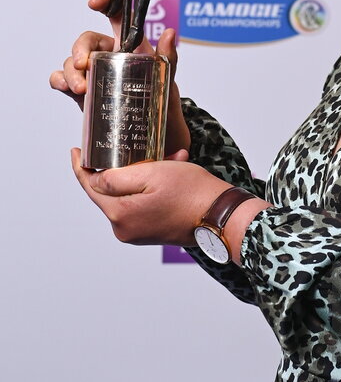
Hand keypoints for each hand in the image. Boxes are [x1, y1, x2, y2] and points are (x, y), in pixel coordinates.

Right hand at [49, 0, 190, 155]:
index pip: (115, 16)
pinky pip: (63, 81)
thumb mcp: (168, 80)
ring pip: (72, 62)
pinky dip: (59, 80)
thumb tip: (170, 33)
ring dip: (71, 71)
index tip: (94, 3)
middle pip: (86, 41)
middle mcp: (108, 56)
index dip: (104, 3)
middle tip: (84, 65)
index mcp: (129, 45)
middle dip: (79, 49)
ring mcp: (94, 74)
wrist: (158, 138)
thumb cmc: (164, 104)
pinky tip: (65, 87)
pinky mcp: (84, 93)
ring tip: (81, 88)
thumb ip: (168, 58)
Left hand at [71, 150, 229, 246]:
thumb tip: (94, 179)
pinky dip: (150, 189)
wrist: (222, 216)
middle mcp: (124, 230)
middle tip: (134, 148)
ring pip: (127, 197)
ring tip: (166, 160)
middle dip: (120, 169)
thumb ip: (115, 178)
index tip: (77, 150)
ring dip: (140, 178)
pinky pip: (141, 206)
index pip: (90, 186)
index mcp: (120, 214)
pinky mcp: (151, 233)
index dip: (81, 167)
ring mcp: (137, 234)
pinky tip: (170, 174)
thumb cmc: (192, 192)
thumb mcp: (151, 173)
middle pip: (109, 193)